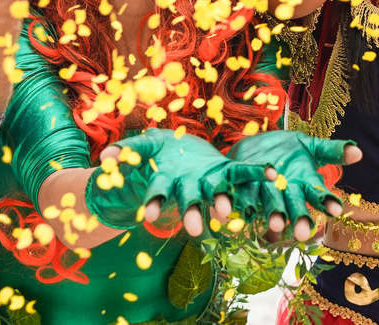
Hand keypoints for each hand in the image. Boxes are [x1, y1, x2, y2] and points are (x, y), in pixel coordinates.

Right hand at [89, 130, 268, 237]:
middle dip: (192, 215)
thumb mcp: (143, 147)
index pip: (158, 193)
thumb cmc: (159, 154)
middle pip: (189, 203)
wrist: (181, 151)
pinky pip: (244, 173)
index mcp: (167, 181)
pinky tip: (273, 172)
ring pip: (216, 196)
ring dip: (223, 205)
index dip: (153, 203)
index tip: (148, 216)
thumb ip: (127, 151)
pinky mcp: (227, 171)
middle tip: (197, 231)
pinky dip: (258, 172)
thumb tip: (105, 158)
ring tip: (229, 217)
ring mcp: (210, 182)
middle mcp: (189, 187)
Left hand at [227, 131, 360, 241]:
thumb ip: (332, 150)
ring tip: (275, 226)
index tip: (336, 210)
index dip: (326, 202)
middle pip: (295, 207)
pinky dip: (243, 207)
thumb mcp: (311, 145)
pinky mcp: (244, 190)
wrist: (255, 147)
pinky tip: (242, 214)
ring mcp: (265, 193)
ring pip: (270, 206)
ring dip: (273, 216)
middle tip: (303, 233)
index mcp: (305, 183)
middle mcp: (287, 193)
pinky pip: (244, 199)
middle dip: (299, 219)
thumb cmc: (289, 150)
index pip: (319, 194)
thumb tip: (359, 152)